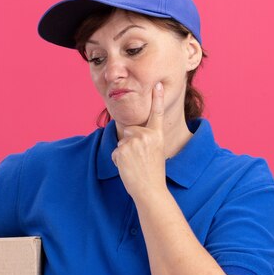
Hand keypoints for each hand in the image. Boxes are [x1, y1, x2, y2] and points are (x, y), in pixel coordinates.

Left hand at [111, 82, 166, 199]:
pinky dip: (118, 161)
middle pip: (130, 130)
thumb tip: (131, 134)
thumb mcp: (156, 152)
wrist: (150, 190)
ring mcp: (133, 142)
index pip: (157, 113)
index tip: (158, 84)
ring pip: (122, 142)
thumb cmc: (153, 173)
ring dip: (124, 153)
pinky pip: (115, 152)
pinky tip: (128, 168)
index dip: (157, 98)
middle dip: (130, 143)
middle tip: (140, 159)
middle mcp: (146, 135)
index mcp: (157, 135)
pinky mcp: (121, 150)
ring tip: (135, 164)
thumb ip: (147, 139)